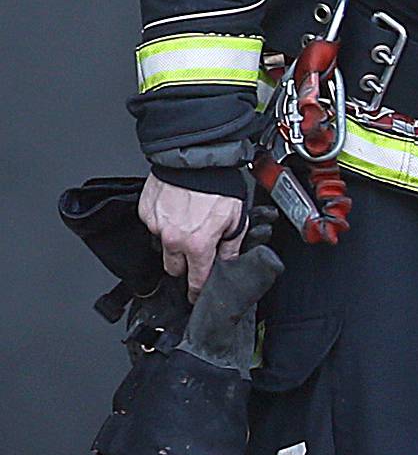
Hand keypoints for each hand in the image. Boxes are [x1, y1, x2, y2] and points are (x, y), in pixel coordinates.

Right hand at [137, 174, 245, 298]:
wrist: (195, 159)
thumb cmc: (217, 185)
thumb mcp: (235, 219)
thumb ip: (231, 246)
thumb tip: (228, 262)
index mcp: (197, 245)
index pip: (195, 280)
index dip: (197, 291)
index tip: (196, 295)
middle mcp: (173, 240)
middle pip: (174, 268)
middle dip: (184, 265)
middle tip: (195, 251)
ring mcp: (156, 226)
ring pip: (162, 247)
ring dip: (173, 242)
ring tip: (186, 224)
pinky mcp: (145, 212)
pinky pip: (153, 226)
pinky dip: (163, 223)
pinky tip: (176, 211)